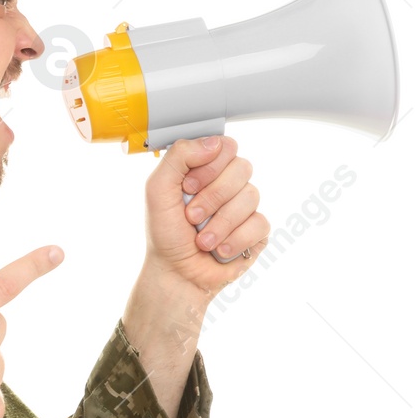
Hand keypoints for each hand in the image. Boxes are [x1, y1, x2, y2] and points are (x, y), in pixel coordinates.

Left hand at [145, 135, 269, 294]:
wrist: (176, 273)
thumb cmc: (165, 234)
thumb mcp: (157, 189)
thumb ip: (178, 156)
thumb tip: (214, 143)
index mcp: (206, 169)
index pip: (226, 146)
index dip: (209, 167)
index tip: (187, 187)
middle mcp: (228, 184)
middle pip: (242, 168)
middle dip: (212, 197)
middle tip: (191, 216)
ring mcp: (245, 206)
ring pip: (251, 196)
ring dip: (220, 223)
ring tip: (202, 240)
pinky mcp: (258, 230)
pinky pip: (260, 223)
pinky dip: (235, 239)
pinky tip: (220, 250)